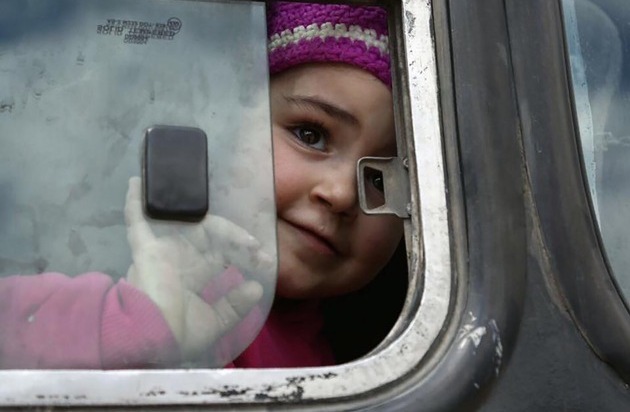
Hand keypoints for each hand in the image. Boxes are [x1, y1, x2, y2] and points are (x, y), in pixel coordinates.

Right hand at [123, 177, 271, 361]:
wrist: (153, 339)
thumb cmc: (180, 333)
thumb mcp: (215, 321)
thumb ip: (235, 305)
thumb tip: (256, 288)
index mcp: (192, 276)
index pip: (221, 254)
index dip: (243, 254)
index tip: (266, 261)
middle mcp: (179, 260)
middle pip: (211, 236)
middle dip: (238, 241)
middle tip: (258, 250)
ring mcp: (162, 251)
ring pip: (189, 224)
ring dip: (219, 227)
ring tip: (246, 241)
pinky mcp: (145, 248)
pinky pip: (137, 221)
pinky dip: (136, 203)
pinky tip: (139, 182)